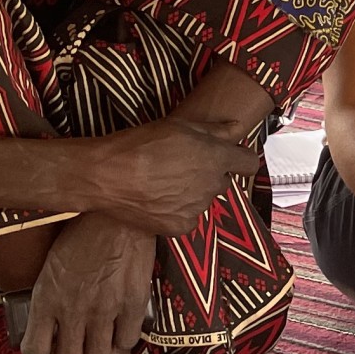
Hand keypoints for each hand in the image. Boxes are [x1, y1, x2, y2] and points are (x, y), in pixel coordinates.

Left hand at [23, 213, 156, 353]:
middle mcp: (73, 309)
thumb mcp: (51, 264)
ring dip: (99, 347)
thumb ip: (49, 296)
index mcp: (46, 298)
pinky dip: (124, 336)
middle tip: (76, 344)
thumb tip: (50, 321)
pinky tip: (121, 324)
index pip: (35, 351)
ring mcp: (105, 308)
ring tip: (101, 333)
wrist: (117, 211)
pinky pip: (128, 340)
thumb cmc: (81, 231)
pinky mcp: (134, 303)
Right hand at [76, 120, 259, 235]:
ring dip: (191, 193)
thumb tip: (237, 127)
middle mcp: (212, 185)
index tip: (232, 157)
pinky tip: (156, 201)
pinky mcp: (180, 226)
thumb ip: (214, 129)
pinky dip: (176, 212)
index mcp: (217, 158)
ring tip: (162, 183)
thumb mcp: (178, 127)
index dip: (240, 159)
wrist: (106, 176)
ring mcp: (197, 208)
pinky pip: (186, 218)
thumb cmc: (139, 145)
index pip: (248, 163)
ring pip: (202, 199)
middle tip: (182, 167)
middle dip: (209, 174)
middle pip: (222, 181)